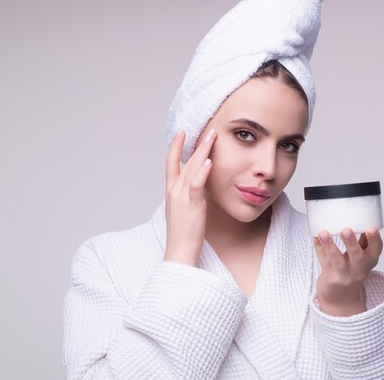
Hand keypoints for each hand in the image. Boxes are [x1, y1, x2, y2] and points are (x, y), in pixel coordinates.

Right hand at [163, 129, 216, 265]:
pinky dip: (203, 172)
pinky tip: (210, 162)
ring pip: (192, 169)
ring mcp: (182, 197)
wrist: (179, 252)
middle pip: (185, 162)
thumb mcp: (184, 210)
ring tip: (212, 137)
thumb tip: (197, 186)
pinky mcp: (192, 206)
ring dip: (203, 152)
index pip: (171, 164)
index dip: (175, 147)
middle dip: (196, 144)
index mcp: (171, 192)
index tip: (180, 133)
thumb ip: (188, 196)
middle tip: (207, 130)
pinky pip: (197, 185)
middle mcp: (174, 191)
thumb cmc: (184, 234)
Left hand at [313, 227, 382, 315]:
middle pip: (357, 257)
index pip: (376, 250)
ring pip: (336, 260)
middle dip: (351, 243)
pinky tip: (315, 236)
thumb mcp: (362, 258)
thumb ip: (362, 241)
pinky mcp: (329, 277)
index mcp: (369, 261)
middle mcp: (358, 269)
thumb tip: (360, 219)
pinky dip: (318, 247)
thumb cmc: (352, 270)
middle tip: (346, 230)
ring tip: (323, 233)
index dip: (375, 239)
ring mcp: (343, 274)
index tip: (372, 228)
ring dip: (330, 245)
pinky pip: (323, 260)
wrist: (341, 298)